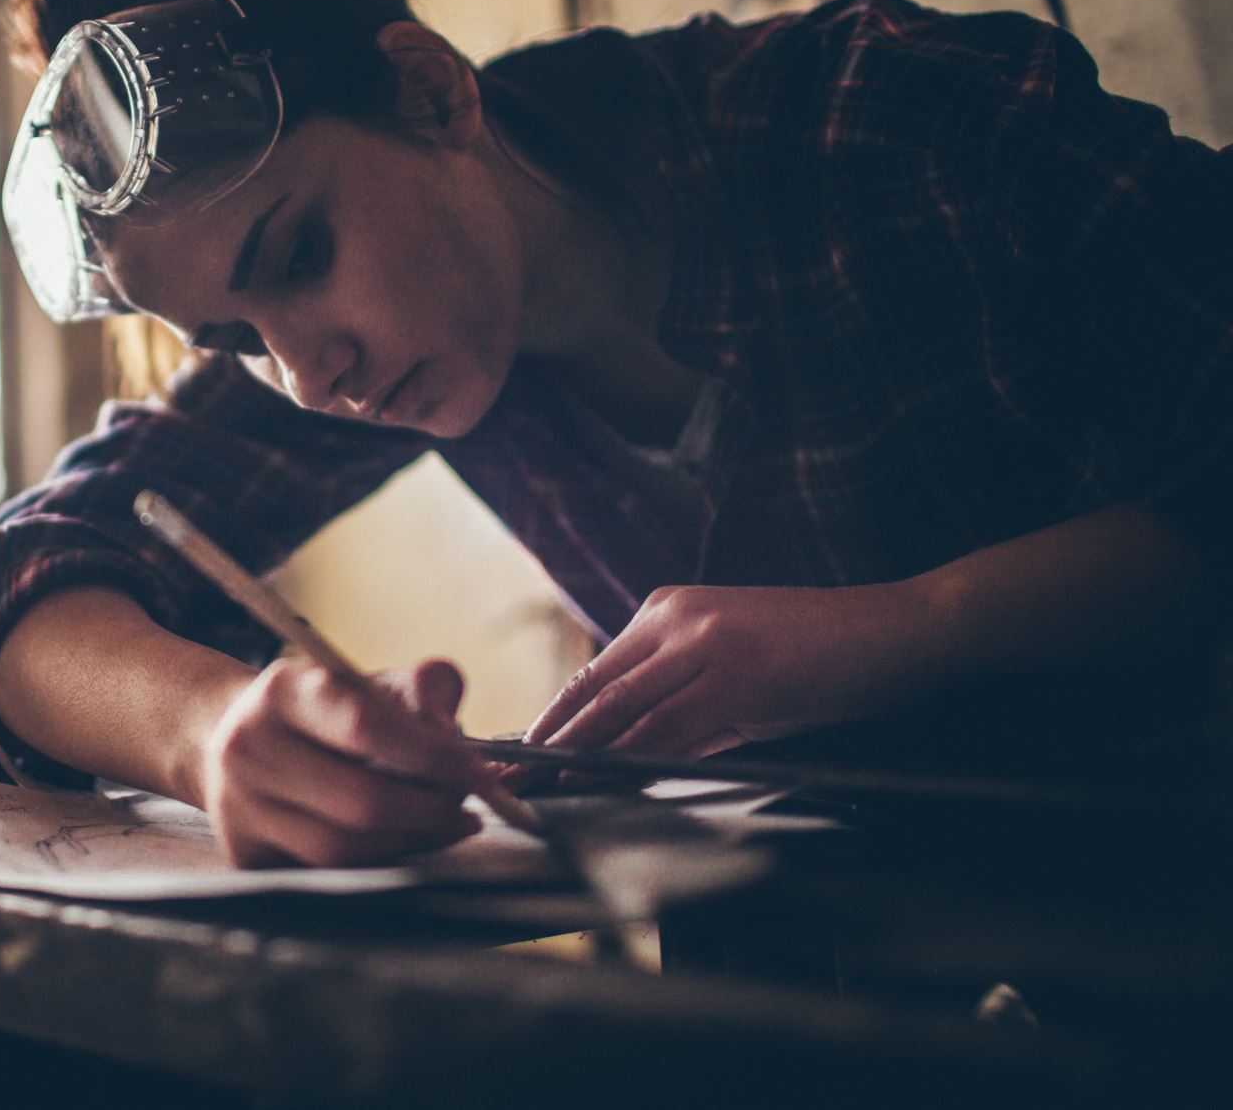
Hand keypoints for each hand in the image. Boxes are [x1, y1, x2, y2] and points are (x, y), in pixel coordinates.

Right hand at [198, 657, 490, 867]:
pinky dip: (381, 860)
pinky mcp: (244, 854)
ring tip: (443, 821)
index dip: (433, 755)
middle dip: (431, 810)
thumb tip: (456, 738)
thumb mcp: (367, 681)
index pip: (366, 726)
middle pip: (362, 801)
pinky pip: (330, 874)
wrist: (234, 739)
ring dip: (412, 841)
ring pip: (347, 848)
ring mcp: (240, 806)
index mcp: (284, 690)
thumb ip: (423, 688)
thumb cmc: (321, 711)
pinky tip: (404, 840)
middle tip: (466, 805)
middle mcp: (250, 747)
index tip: (479, 772)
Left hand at [504, 583, 949, 787]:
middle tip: (502, 780)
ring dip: (575, 755)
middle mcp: (677, 619)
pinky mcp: (739, 675)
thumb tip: (632, 754)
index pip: (595, 673)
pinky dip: (630, 759)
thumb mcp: (737, 676)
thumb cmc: (821, 657)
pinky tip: (599, 782)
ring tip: (535, 789)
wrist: (896, 628)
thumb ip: (684, 708)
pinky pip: (672, 727)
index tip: (515, 756)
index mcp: (668, 610)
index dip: (551, 719)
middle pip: (594, 690)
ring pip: (623, 709)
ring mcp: (706, 644)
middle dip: (546, 741)